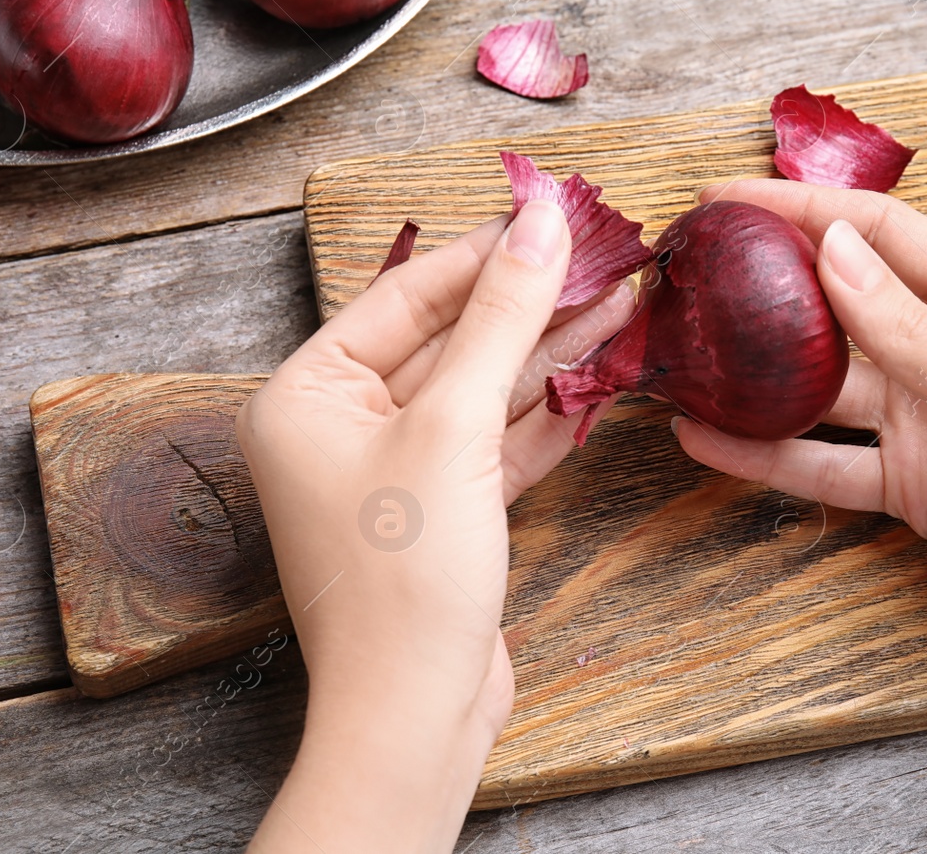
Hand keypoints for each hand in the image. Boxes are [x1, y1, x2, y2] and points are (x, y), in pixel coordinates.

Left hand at [236, 201, 632, 852]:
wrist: (414, 714)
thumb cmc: (403, 579)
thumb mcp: (454, 428)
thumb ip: (501, 319)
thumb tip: (539, 222)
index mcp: (305, 394)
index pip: (407, 295)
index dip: (486, 252)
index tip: (554, 213)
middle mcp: (338, 425)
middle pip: (447, 338)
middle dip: (527, 301)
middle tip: (603, 253)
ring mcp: (391, 470)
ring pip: (479, 388)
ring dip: (548, 350)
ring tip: (621, 299)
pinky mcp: (439, 510)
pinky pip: (494, 439)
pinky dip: (545, 411)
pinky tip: (600, 369)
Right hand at [673, 178, 926, 695]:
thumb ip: (915, 333)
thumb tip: (836, 250)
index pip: (886, 237)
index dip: (806, 212)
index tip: (728, 202)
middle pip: (844, 308)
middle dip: (768, 288)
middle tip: (689, 277)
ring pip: (823, 391)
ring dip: (757, 378)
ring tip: (681, 362)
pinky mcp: (913, 493)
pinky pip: (826, 465)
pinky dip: (767, 456)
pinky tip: (709, 443)